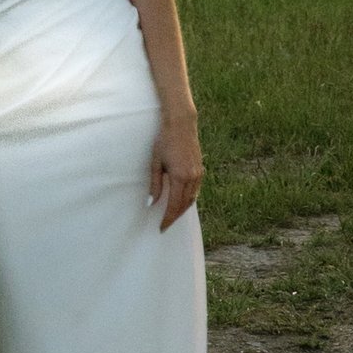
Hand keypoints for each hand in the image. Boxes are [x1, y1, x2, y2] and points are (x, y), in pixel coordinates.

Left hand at [151, 112, 202, 230]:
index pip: (174, 205)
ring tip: (172, 216)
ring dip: (182, 209)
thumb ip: (155, 184)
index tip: (161, 227)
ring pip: (192, 199)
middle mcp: (192, 177)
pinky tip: (182, 201)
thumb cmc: (164, 141)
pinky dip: (189, 199)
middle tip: (165, 225)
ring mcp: (198, 173)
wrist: (180, 124)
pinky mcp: (200, 169)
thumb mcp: (155, 162)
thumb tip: (151, 203)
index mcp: (180, 177)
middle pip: (184, 205)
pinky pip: (196, 190)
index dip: (168, 218)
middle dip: (175, 217)